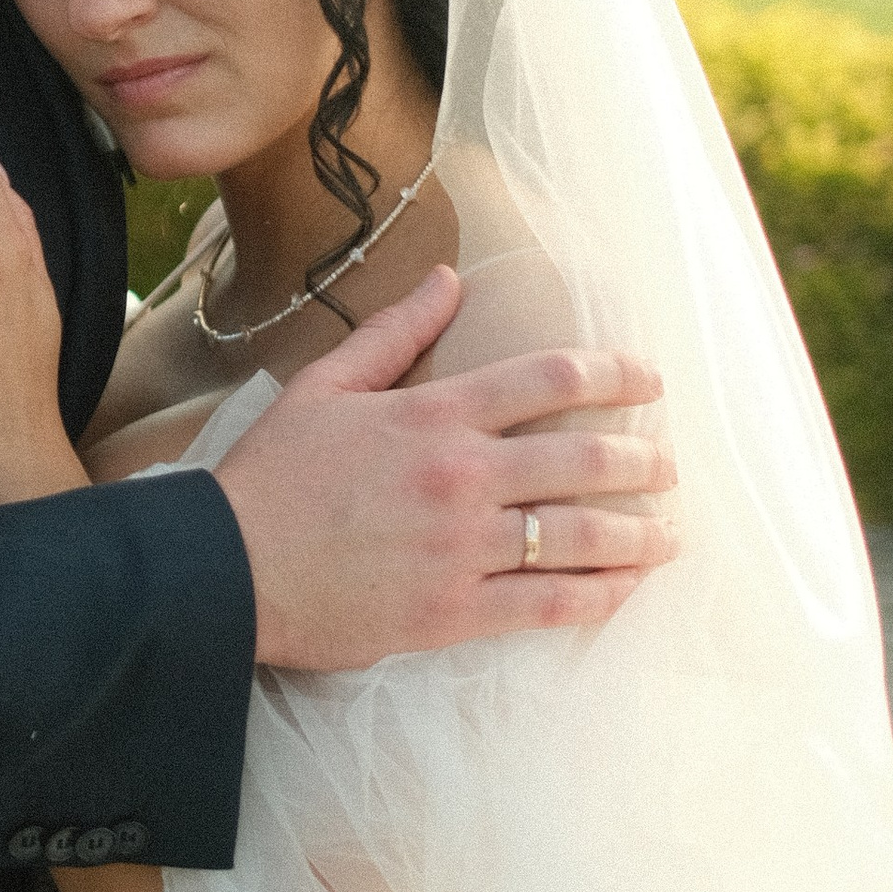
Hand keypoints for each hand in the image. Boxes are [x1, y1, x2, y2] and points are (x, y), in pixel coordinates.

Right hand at [215, 262, 676, 668]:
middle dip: (644, 461)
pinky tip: (623, 589)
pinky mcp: (453, 611)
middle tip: (668, 466)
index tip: (650, 381)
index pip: (550, 380)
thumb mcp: (323, 387)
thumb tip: (448, 280)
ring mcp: (462, 548)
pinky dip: (598, 596)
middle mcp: (460, 476)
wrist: (224, 568)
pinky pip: (548, 604)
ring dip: (639, 534)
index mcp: (433, 415)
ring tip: (667, 535)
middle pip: (586, 460)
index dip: (615, 374)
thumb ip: (393, 333)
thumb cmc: (269, 477)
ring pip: (581, 536)